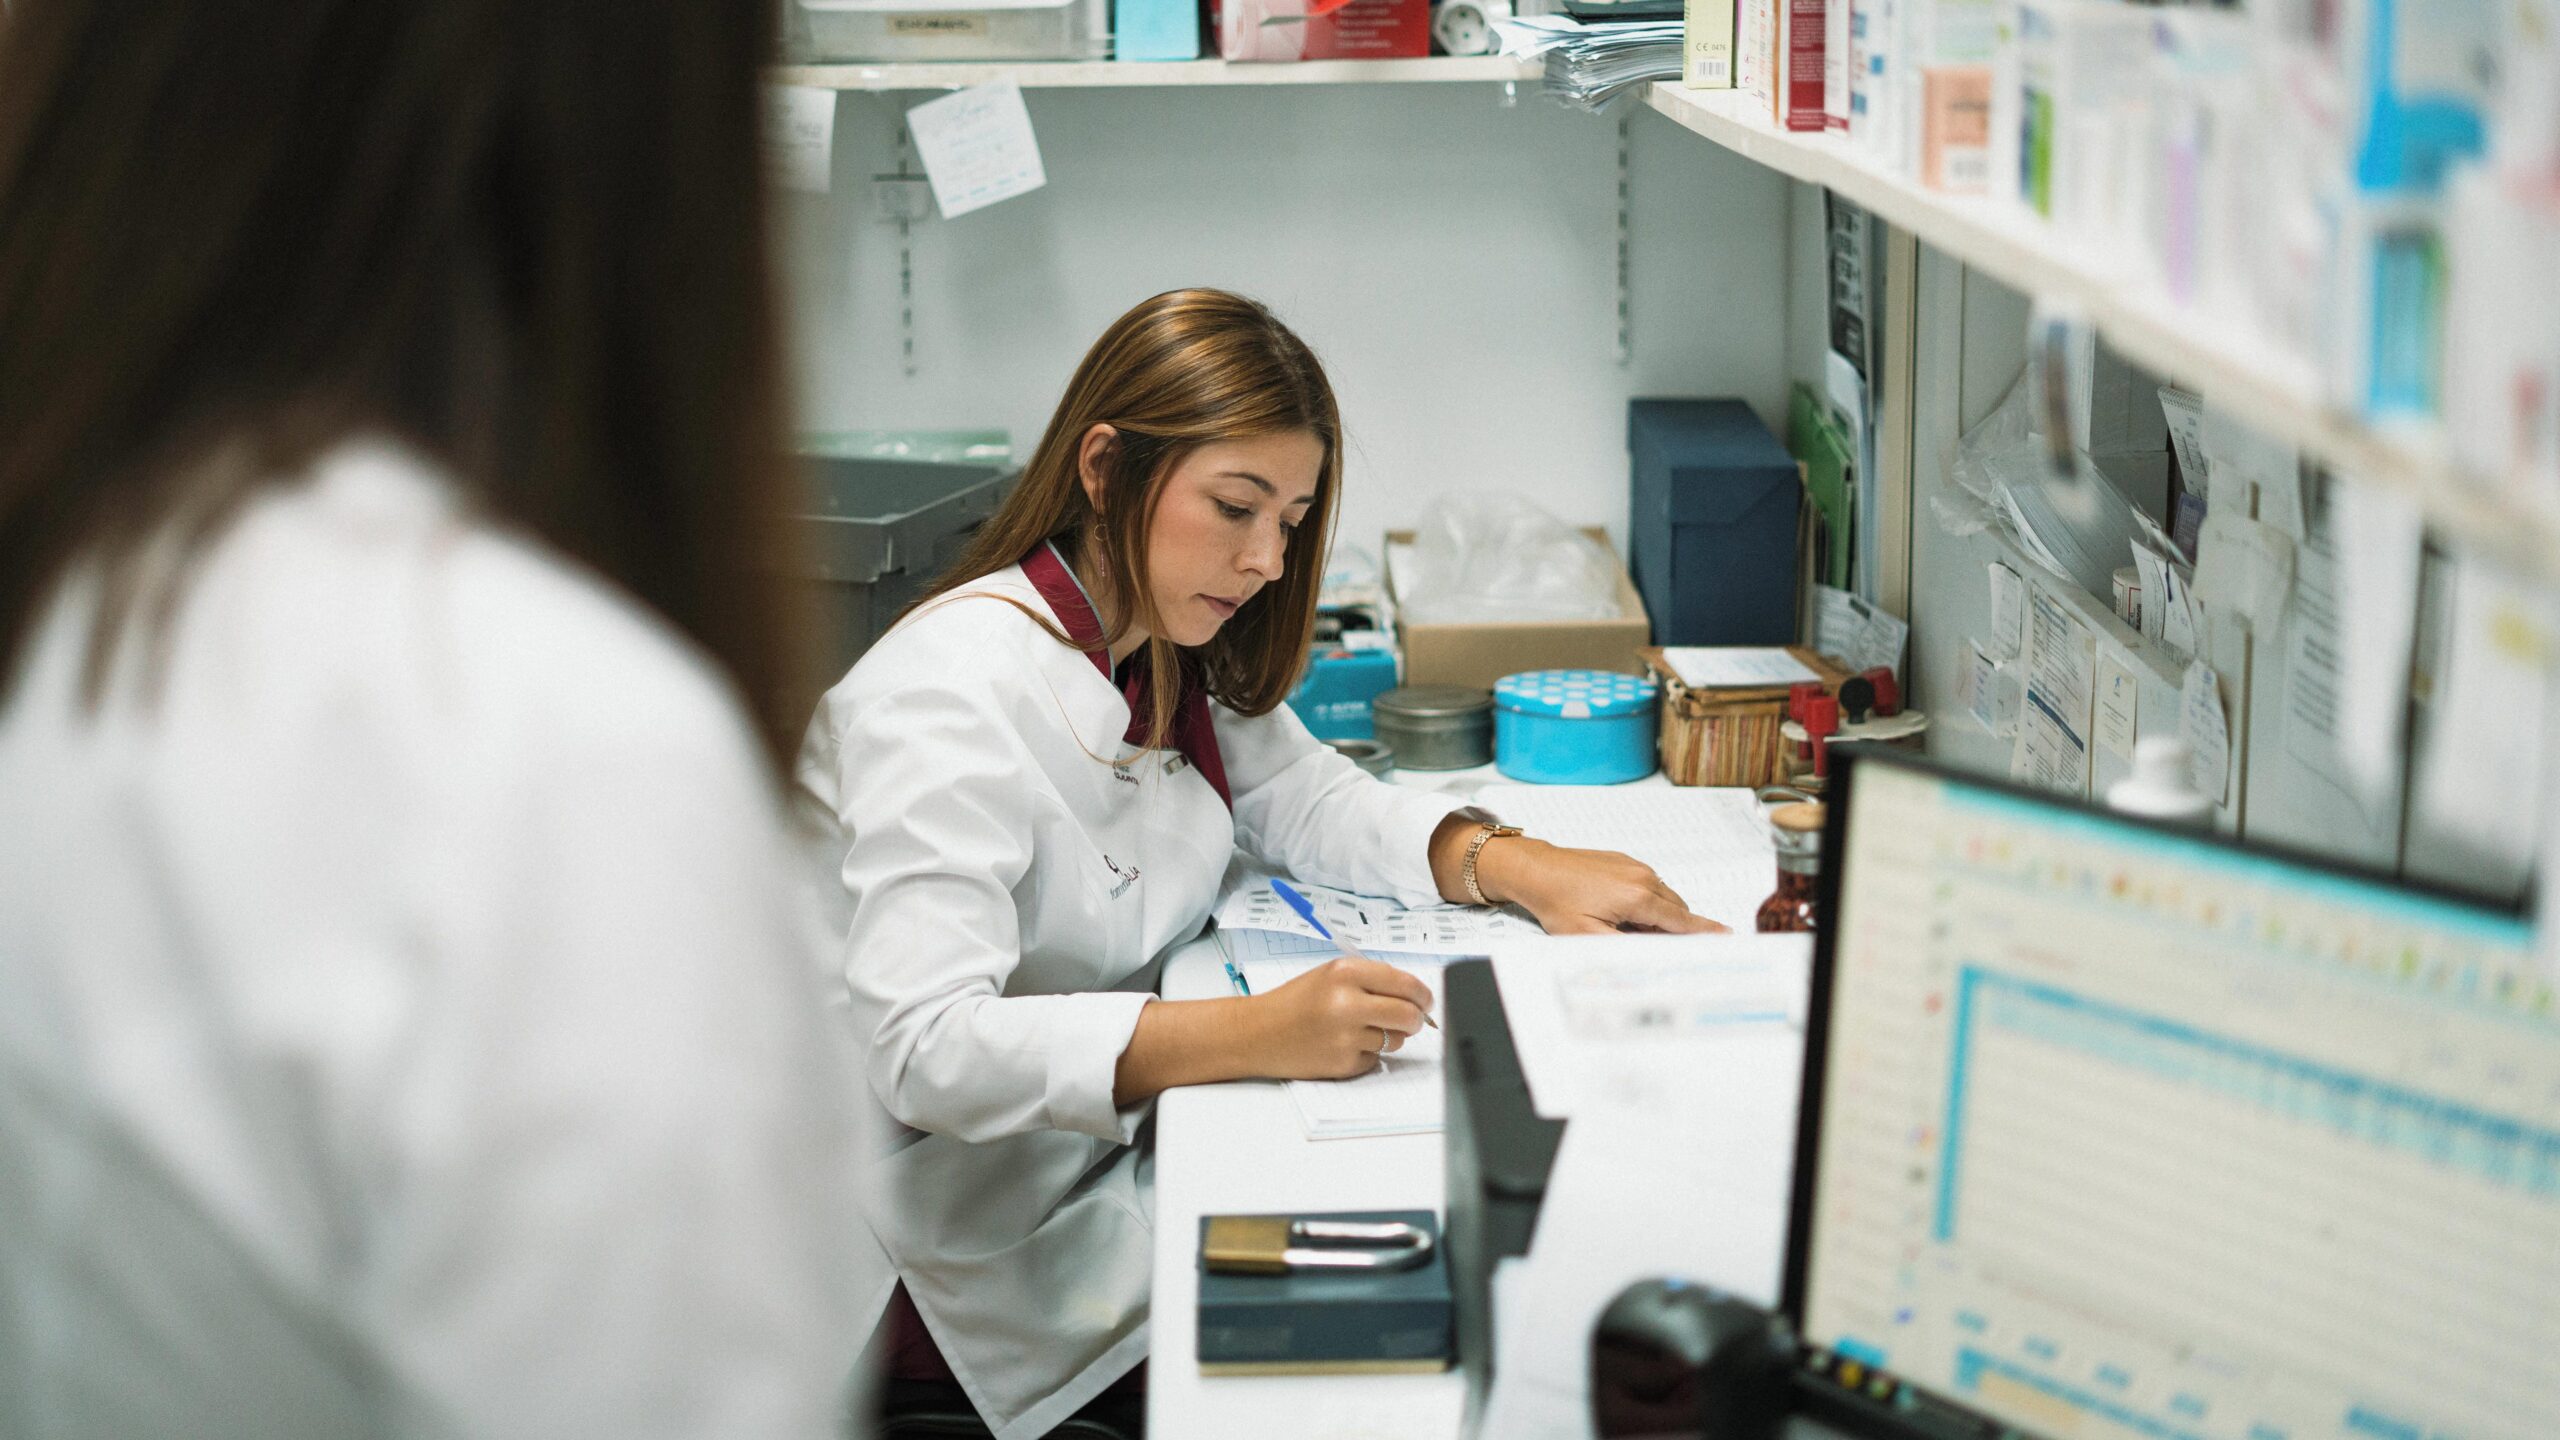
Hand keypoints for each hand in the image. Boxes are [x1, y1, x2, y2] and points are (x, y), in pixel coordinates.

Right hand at [1246, 958, 1434, 1079]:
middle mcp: (1347, 1003)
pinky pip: (1375, 1059)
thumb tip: (1417, 997)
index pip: (1405, 983)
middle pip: (1409, 1015)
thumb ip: (1373, 980)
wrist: (1259, 1032)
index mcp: (1345, 972)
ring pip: (1396, 1040)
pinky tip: (1342, 1045)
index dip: (1423, 995)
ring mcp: (1345, 1036)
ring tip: (1361, 1029)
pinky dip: (1366, 1054)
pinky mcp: (1343, 1063)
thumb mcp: (1331, 975)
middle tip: (1413, 1020)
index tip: (1427, 1001)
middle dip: (1417, 1020)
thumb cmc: (1296, 1001)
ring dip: (1389, 1036)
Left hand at [1475, 838, 1726, 935]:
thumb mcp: (1589, 936)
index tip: (1728, 936)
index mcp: (1638, 897)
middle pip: (1676, 910)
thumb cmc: (1556, 902)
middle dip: (1671, 930)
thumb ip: (1628, 948)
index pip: (1681, 921)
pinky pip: (1649, 885)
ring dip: (1656, 915)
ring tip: (1621, 927)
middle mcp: (1643, 877)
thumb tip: (1656, 957)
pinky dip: (1645, 901)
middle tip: (1643, 944)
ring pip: (1662, 897)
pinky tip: (1616, 910)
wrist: (1535, 869)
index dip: (1704, 933)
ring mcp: (1635, 866)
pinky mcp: (1625, 861)